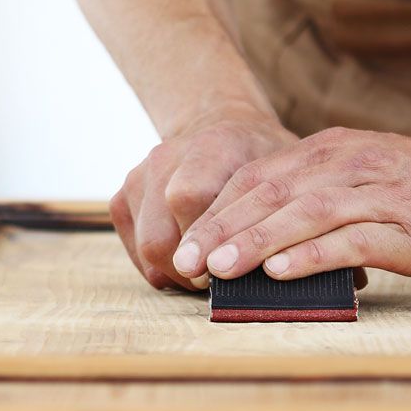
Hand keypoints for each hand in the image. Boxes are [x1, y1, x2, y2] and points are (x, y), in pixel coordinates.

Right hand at [112, 105, 296, 288]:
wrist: (223, 129)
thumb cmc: (262, 159)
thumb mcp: (286, 171)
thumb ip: (282, 210)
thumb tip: (282, 264)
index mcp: (210, 147)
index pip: (188, 198)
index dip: (205, 243)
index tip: (226, 267)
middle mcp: (166, 158)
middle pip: (159, 237)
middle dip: (190, 272)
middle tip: (220, 282)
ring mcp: (139, 177)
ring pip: (146, 249)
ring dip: (178, 274)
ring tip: (208, 274)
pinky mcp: (124, 197)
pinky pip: (135, 250)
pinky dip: (162, 267)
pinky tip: (191, 262)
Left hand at [171, 127, 410, 282]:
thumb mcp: (358, 177)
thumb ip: (312, 197)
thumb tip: (257, 238)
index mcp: (328, 152)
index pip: (257, 179)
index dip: (215, 212)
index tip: (180, 246)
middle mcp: (347, 166)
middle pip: (270, 196)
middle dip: (221, 230)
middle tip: (183, 264)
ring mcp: (377, 195)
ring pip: (304, 215)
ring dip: (256, 242)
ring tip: (219, 269)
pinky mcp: (406, 227)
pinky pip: (351, 239)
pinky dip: (312, 255)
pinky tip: (281, 271)